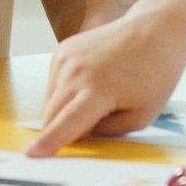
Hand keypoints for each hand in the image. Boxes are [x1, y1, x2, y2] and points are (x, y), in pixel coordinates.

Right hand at [26, 14, 185, 156]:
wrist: (155, 31)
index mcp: (100, 89)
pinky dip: (66, 93)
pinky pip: (54, 84)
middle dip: (61, 131)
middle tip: (91, 126)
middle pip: (53, 115)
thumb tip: (80, 135)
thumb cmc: (155, 75)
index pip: (69, 121)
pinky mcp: (62, 49)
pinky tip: (90, 84)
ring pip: (50, 101)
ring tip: (99, 98)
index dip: (50, 141)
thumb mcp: (141, 116)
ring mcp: (67, 57)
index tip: (31, 155)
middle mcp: (77, 71)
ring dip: (64, 111)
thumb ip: (108, 132)